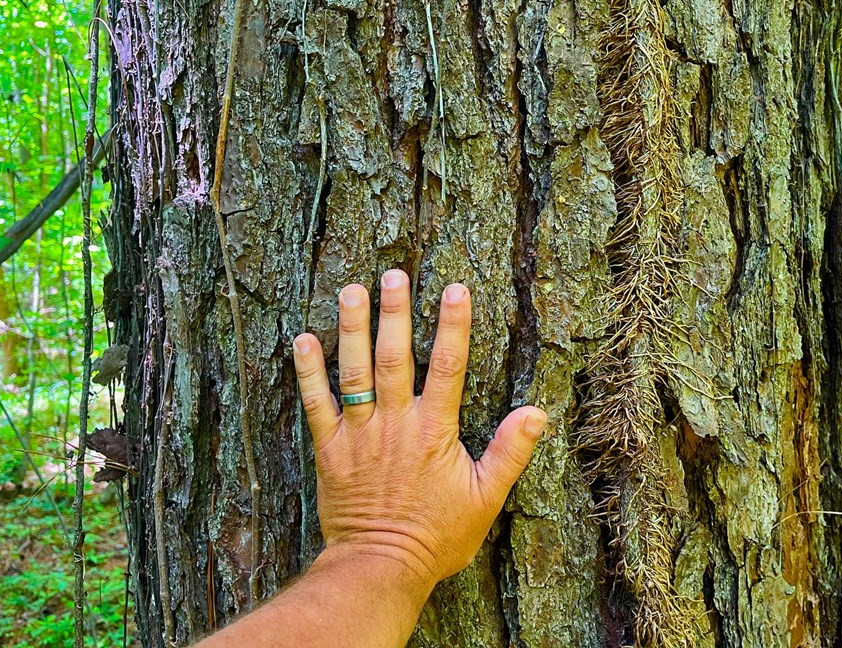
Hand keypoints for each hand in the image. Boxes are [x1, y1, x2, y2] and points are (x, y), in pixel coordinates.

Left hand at [293, 270, 547, 587]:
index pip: (449, 367)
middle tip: (393, 274)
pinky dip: (308, 371)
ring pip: (355, 371)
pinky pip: (316, 404)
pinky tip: (303, 339)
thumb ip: (510, 452)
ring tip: (352, 289)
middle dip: (395, 312)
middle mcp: (395, 424)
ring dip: (353, 328)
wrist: (380, 568)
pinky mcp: (330, 450)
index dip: (453, 325)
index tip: (455, 288)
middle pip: (395, 357)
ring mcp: (359, 434)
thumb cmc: (436, 536)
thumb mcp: (485, 498)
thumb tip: (538, 413)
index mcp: (434, 431)